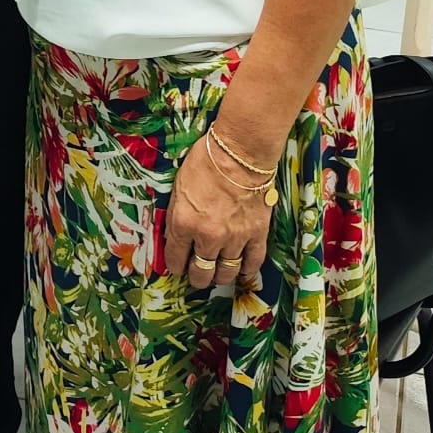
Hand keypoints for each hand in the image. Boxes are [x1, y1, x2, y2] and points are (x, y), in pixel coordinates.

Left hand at [162, 135, 272, 289]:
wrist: (240, 154)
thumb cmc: (205, 162)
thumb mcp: (178, 188)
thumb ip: (177, 216)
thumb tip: (176, 235)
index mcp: (184, 224)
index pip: (176, 258)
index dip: (175, 267)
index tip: (176, 269)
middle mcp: (208, 237)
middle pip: (201, 272)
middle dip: (197, 278)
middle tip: (196, 278)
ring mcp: (235, 238)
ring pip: (227, 272)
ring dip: (220, 277)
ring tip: (217, 277)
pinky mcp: (257, 235)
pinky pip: (253, 262)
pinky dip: (246, 270)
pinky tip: (242, 269)